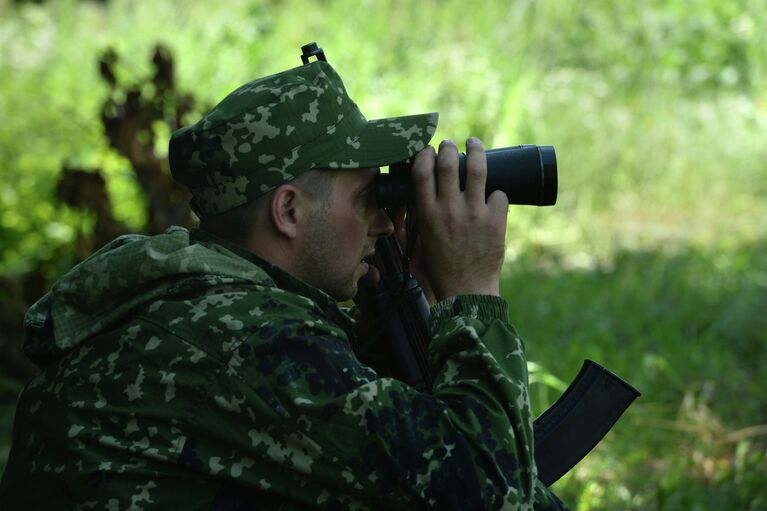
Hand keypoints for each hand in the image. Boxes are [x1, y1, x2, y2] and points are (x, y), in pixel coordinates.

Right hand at [410, 138, 508, 300]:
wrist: (466, 291)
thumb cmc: (441, 268)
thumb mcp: (423, 240)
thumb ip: (424, 216)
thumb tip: (426, 194)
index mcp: (428, 214)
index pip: (422, 171)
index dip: (424, 154)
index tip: (428, 150)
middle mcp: (449, 210)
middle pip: (448, 163)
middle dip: (448, 147)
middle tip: (450, 144)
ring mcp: (474, 214)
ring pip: (477, 169)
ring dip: (475, 150)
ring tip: (474, 142)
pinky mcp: (495, 221)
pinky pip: (499, 194)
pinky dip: (497, 193)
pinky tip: (494, 197)